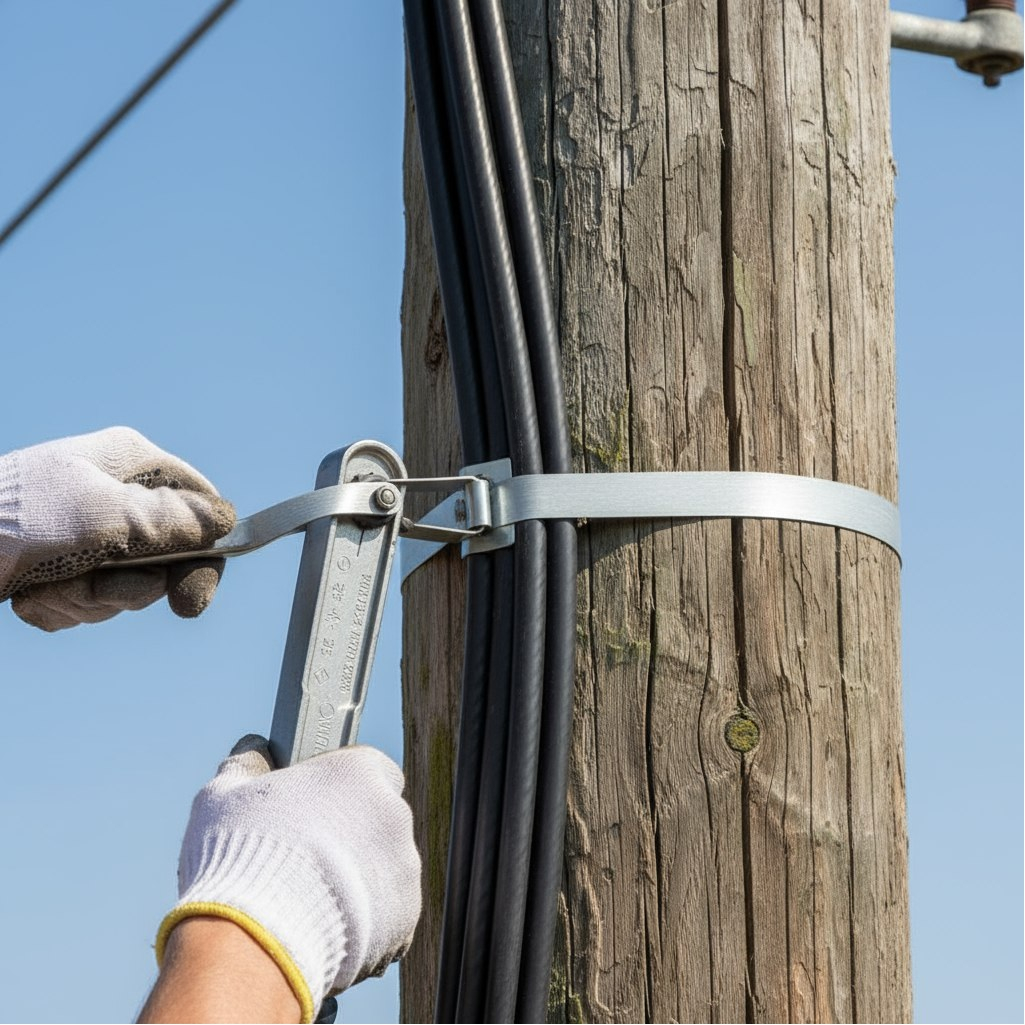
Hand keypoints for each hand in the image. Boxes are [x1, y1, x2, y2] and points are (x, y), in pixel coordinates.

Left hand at [0, 427, 234, 630]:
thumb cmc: (12, 521)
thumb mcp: (103, 517)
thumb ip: (171, 522)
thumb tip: (226, 520)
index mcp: (129, 461)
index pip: (198, 506)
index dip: (205, 554)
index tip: (190, 600)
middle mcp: (112, 492)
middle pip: (164, 556)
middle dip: (125, 585)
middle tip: (94, 587)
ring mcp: (84, 530)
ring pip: (124, 585)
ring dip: (87, 599)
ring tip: (46, 586)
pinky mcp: (59, 563)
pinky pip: (87, 600)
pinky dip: (61, 608)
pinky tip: (29, 596)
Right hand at [157, 736, 421, 1022]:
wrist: (257, 941)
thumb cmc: (239, 857)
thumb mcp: (222, 796)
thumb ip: (246, 764)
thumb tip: (253, 749)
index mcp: (359, 772)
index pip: (368, 767)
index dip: (340, 787)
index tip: (314, 804)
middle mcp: (393, 815)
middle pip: (376, 819)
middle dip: (349, 836)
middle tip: (305, 858)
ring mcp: (403, 868)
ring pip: (384, 868)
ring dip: (358, 880)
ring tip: (308, 901)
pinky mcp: (405, 918)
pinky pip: (388, 915)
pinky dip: (364, 923)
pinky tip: (323, 928)